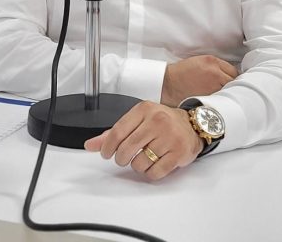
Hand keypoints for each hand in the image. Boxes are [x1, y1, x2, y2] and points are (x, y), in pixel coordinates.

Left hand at [84, 101, 202, 180]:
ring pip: (139, 163)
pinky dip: (150, 173)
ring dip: (137, 166)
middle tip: (124, 158)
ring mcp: (169, 137)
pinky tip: (153, 163)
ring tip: (143, 158)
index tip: (107, 153)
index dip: (107, 147)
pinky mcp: (179, 153)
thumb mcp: (137, 120)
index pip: (117, 132)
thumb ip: (113, 133)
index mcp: (144, 109)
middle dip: (121, 158)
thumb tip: (90, 145)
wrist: (191, 125)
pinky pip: (155, 172)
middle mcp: (157, 121)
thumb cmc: (161, 123)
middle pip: (126, 149)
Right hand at [160, 55, 237, 105]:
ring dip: (228, 94)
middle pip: (234, 82)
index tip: (231, 81)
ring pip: (230, 93)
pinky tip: (216, 102)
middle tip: (228, 90)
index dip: (232, 77)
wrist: (168, 84)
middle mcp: (216, 74)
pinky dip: (221, 102)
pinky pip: (221, 101)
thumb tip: (229, 74)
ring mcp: (213, 87)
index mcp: (213, 62)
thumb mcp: (200, 61)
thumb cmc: (182, 73)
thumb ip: (217, 66)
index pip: (234, 71)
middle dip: (232, 85)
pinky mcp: (209, 99)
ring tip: (222, 96)